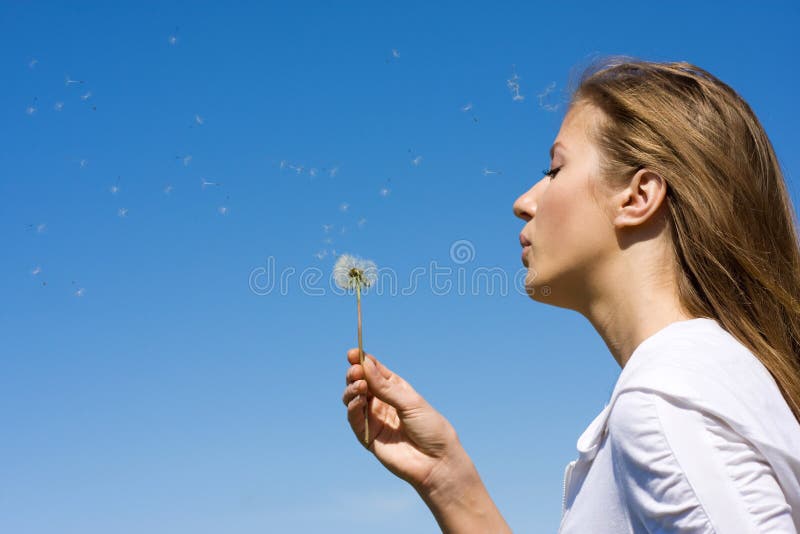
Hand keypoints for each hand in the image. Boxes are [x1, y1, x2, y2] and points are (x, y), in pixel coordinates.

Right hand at [342, 348, 461, 492]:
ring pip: (353, 400)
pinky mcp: (368, 437)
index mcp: (396, 390)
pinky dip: (353, 408)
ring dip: (352, 390)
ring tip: (359, 385)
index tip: (353, 353)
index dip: (362, 361)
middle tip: (356, 370)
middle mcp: (383, 403)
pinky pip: (355, 420)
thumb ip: (385, 387)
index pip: (375, 371)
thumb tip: (364, 364)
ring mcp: (375, 420)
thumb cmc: (431, 428)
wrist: (437, 462)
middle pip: (361, 383)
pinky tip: (358, 400)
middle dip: (355, 374)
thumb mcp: (410, 402)